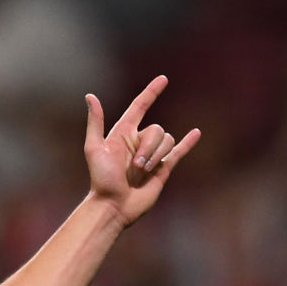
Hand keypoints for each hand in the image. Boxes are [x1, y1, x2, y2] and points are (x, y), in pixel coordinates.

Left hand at [83, 75, 199, 226]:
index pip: (140, 107)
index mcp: (122, 133)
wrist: (114, 206)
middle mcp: (138, 141)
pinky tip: (196, 133)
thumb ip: (95, 122)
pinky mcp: (163, 169)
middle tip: (135, 167)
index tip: (163, 79)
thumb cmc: (101, 179)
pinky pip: (179, 151)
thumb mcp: (94, 148)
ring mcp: (151, 155)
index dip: (151, 92)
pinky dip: (188, 143)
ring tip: (142, 172)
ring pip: (167, 141)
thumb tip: (90, 95)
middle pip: (157, 129)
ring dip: (157, 155)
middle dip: (148, 147)